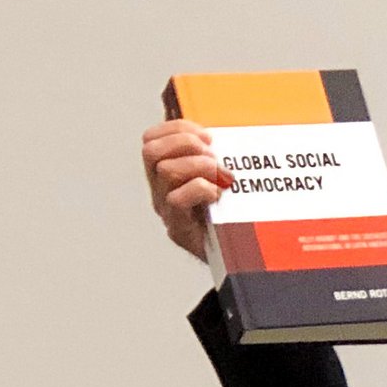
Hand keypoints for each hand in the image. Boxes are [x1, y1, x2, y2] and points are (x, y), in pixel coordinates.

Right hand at [142, 119, 232, 258]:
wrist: (236, 258)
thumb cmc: (231, 215)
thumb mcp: (224, 178)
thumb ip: (219, 156)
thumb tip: (228, 131)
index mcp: (166, 172)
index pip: (151, 138)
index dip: (178, 128)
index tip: (208, 136)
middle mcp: (160, 189)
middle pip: (151, 151)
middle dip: (185, 143)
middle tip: (212, 155)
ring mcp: (166, 209)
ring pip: (165, 171)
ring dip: (198, 166)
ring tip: (221, 176)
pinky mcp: (178, 228)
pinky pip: (177, 200)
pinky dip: (201, 190)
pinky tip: (218, 196)